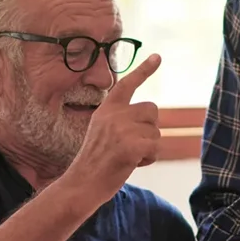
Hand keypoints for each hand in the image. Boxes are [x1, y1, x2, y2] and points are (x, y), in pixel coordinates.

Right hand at [68, 53, 160, 201]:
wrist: (82, 184)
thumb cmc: (95, 162)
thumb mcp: (103, 131)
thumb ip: (122, 120)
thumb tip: (149, 116)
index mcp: (106, 109)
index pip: (127, 84)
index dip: (144, 70)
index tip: (157, 57)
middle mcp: (114, 114)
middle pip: (152, 111)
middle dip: (149, 129)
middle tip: (130, 145)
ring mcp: (122, 129)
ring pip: (156, 132)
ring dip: (148, 146)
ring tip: (127, 156)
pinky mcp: (131, 145)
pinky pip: (156, 148)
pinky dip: (149, 159)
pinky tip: (131, 164)